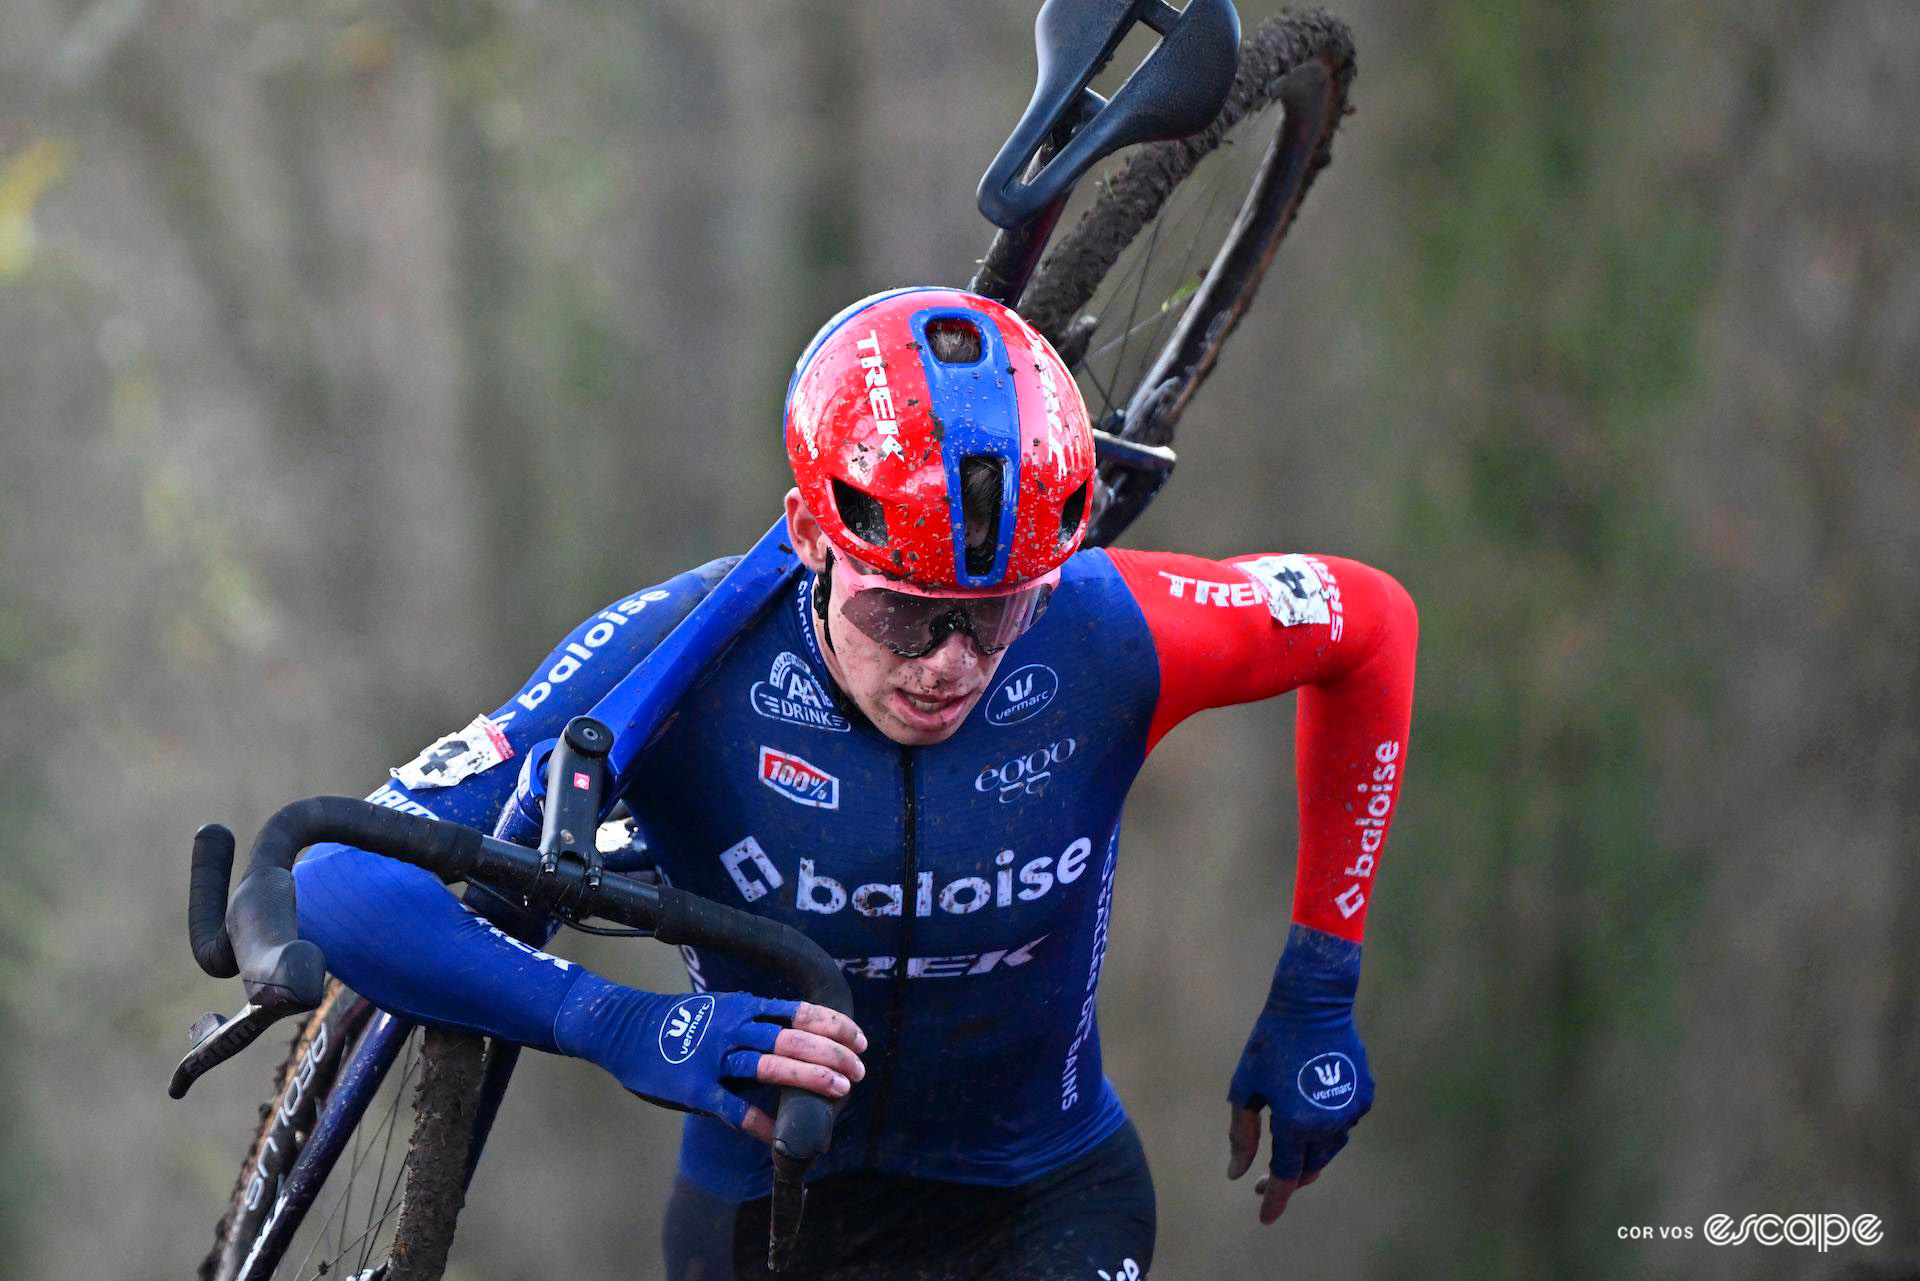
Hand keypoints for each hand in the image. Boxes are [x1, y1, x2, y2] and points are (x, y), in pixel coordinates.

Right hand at [553, 976, 866, 1143]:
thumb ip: (754, 1024)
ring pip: (771, 1065)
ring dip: (809, 1078)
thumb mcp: (720, 1010)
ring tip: (840, 1090)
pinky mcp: (694, 1086)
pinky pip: (733, 1106)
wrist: (622, 1028)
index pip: (799, 1011)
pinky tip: (777, 1136)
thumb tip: (796, 1040)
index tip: (860, 1040)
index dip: (834, 1025)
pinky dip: (757, 1122)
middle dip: (832, 1055)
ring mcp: (714, 1056)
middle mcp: (734, 1027)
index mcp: (744, 1007)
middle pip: (794, 1038)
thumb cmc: (676, 1023)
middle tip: (859, 1071)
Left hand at [1225, 925, 1372, 1224]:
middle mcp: (1330, 1123)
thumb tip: (1237, 1173)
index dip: (1275, 1199)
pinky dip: (1326, 1128)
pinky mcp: (1365, 1096)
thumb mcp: (1246, 1086)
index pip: (1286, 1175)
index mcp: (1297, 1123)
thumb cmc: (1271, 1041)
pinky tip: (1309, 1113)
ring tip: (1285, 1138)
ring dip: (1308, 1152)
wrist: (1314, 1003)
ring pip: (1328, 1148)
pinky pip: (1342, 1125)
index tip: (1265, 1217)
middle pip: (1309, 1167)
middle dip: (1289, 1177)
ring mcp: (1352, 1110)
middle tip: (1264, 1179)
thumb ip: (1241, 1133)